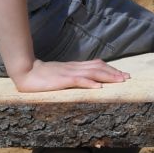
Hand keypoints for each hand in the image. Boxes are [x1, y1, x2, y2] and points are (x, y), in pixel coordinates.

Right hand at [11, 60, 130, 92]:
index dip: (111, 69)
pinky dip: (90, 83)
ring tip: (120, 81)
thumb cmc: (42, 75)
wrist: (26, 72)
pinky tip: (99, 87)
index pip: (97, 65)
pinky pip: (78, 81)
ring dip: (108, 77)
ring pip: (93, 73)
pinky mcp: (62, 80)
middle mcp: (75, 68)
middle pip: (99, 67)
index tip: (122, 74)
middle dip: (114, 73)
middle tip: (127, 78)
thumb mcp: (61, 75)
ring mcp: (69, 73)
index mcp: (75, 67)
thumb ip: (73, 76)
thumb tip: (87, 80)